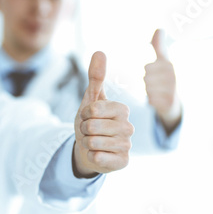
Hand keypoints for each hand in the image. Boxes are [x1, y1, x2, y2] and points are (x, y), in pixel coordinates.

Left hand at [73, 51, 133, 176]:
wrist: (89, 149)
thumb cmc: (91, 122)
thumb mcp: (90, 99)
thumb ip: (96, 77)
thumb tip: (100, 51)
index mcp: (123, 109)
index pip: (93, 109)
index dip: (84, 114)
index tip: (87, 117)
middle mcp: (129, 127)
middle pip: (92, 126)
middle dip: (83, 130)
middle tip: (89, 132)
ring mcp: (127, 145)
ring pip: (93, 142)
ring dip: (86, 143)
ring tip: (92, 142)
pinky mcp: (123, 162)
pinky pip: (98, 158)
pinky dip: (91, 156)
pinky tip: (97, 155)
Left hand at [144, 29, 181, 132]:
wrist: (172, 101)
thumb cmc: (164, 78)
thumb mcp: (162, 60)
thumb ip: (158, 45)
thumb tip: (159, 28)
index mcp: (169, 64)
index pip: (147, 67)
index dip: (147, 72)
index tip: (154, 73)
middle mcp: (173, 76)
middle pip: (145, 78)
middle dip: (147, 82)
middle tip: (154, 84)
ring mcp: (172, 89)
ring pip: (147, 89)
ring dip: (148, 91)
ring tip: (156, 91)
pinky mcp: (169, 102)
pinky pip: (151, 100)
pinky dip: (151, 100)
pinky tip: (158, 99)